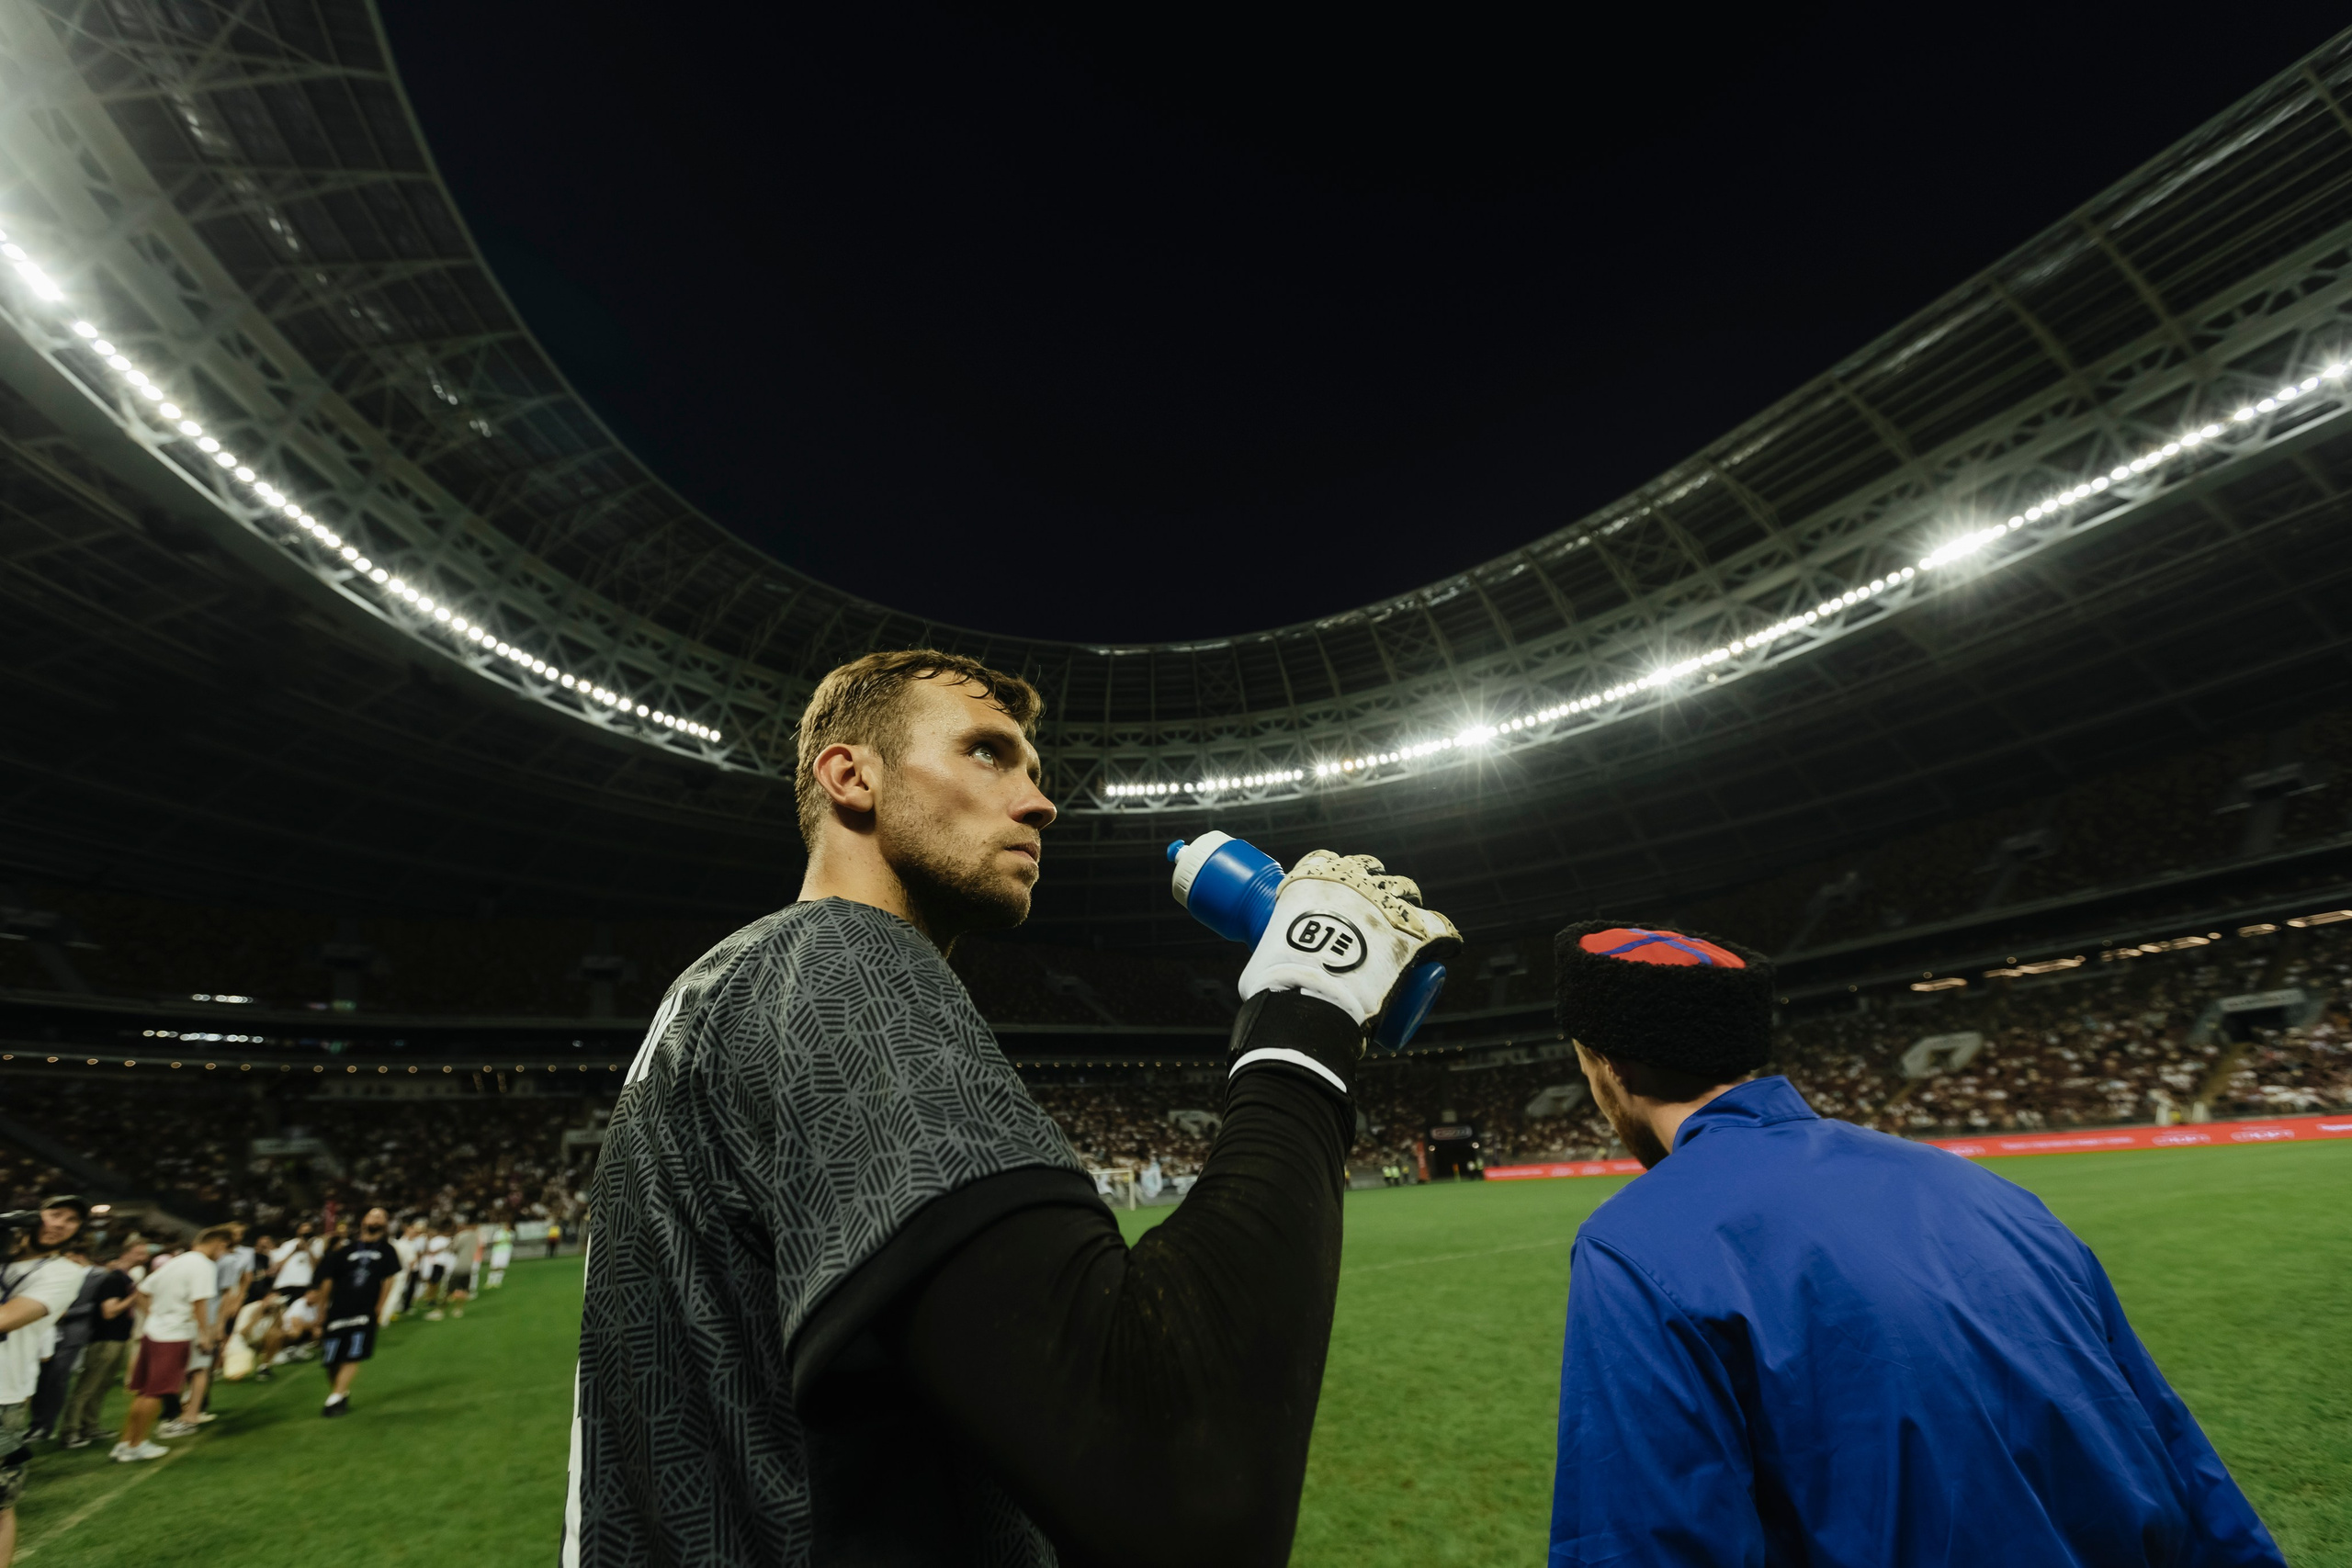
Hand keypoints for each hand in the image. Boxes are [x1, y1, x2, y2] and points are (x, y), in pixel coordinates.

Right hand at [1239, 851, 1460, 1031]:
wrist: (1310, 998)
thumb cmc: (1277, 983)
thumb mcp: (1263, 954)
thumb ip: (1268, 953)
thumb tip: (1264, 975)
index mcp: (1312, 879)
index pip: (1324, 860)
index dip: (1329, 873)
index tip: (1329, 892)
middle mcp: (1353, 882)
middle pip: (1368, 867)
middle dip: (1369, 883)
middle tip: (1367, 908)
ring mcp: (1387, 905)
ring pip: (1405, 889)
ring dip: (1405, 900)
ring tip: (1407, 920)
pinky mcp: (1416, 933)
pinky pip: (1440, 926)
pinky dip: (1444, 936)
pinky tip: (1447, 946)